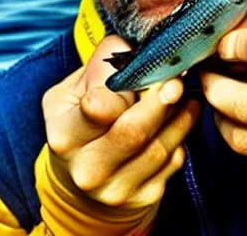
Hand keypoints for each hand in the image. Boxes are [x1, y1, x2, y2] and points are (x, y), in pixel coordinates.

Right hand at [42, 35, 200, 210]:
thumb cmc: (78, 123)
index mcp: (65, 136)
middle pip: (136, 129)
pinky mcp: (144, 198)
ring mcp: (117, 190)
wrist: (79, 181)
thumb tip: (133, 50)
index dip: (125, 87)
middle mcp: (88, 169)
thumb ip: (99, 68)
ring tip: (180, 92)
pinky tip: (180, 116)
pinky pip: (174, 160)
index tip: (143, 70)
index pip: (99, 109)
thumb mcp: (71, 91)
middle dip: (161, 98)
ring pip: (161, 146)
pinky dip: (181, 134)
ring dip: (179, 114)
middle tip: (173, 78)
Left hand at [200, 13, 246, 191]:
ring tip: (221, 90)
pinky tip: (231, 114)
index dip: (241, 45)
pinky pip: (238, 145)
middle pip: (239, 102)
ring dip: (216, 105)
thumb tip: (226, 33)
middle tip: (206, 69)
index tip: (223, 45)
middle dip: (213, 82)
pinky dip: (225, 125)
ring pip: (232, 129)